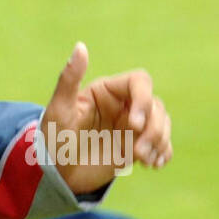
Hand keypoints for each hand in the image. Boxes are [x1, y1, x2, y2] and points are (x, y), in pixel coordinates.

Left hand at [40, 42, 172, 194]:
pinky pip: (163, 144)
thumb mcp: (59, 109)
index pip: (140, 82)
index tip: (134, 125)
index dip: (143, 100)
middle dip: (154, 128)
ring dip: (160, 141)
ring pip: (163, 123)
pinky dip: (163, 153)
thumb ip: (69, 78)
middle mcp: (123, 105)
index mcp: (107, 90)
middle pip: (156, 105)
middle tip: (137, 152)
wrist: (57, 173)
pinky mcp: (137, 146)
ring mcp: (132, 126)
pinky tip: (153, 165)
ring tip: (145, 161)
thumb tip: (80, 46)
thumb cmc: (54, 138)